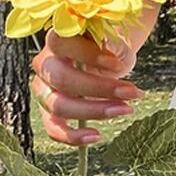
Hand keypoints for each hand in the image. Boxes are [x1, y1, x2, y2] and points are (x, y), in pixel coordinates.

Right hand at [30, 28, 143, 146]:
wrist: (108, 57)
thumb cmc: (110, 47)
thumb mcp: (116, 40)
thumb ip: (112, 43)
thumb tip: (108, 46)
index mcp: (58, 39)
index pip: (62, 43)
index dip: (88, 55)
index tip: (118, 64)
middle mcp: (45, 64)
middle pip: (62, 78)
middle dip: (99, 88)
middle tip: (131, 92)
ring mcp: (44, 89)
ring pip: (58, 105)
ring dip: (94, 110)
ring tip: (125, 109)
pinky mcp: (49, 111)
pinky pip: (53, 128)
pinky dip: (73, 136)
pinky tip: (96, 136)